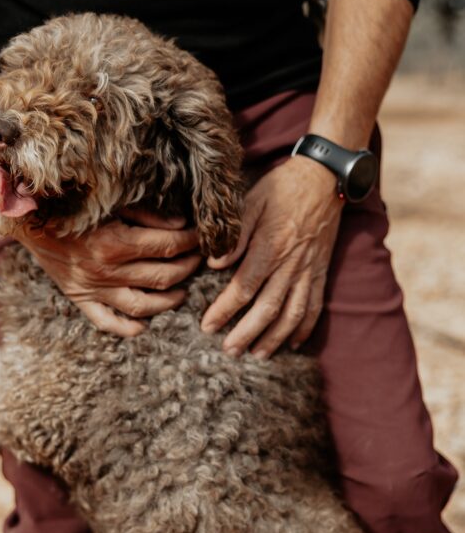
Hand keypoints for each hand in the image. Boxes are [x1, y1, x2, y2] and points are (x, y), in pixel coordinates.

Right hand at [16, 208, 200, 336]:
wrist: (29, 221)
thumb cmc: (73, 207)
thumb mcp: (111, 203)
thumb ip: (147, 215)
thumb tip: (180, 226)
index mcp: (116, 242)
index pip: (168, 246)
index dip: (191, 242)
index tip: (201, 237)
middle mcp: (107, 270)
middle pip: (163, 276)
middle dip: (188, 268)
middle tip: (199, 260)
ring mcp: (94, 289)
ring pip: (143, 305)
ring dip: (169, 301)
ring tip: (182, 292)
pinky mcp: (81, 299)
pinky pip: (108, 322)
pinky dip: (128, 328)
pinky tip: (144, 326)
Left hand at [200, 156, 342, 357]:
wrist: (324, 178)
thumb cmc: (282, 187)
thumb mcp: (252, 202)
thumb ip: (234, 236)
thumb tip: (213, 262)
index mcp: (269, 247)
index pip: (243, 288)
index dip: (224, 310)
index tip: (208, 326)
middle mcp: (290, 264)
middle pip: (268, 308)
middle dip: (247, 333)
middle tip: (229, 350)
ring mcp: (309, 271)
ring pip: (293, 314)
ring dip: (275, 338)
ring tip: (257, 355)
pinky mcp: (322, 272)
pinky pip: (315, 306)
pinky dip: (305, 328)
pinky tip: (292, 343)